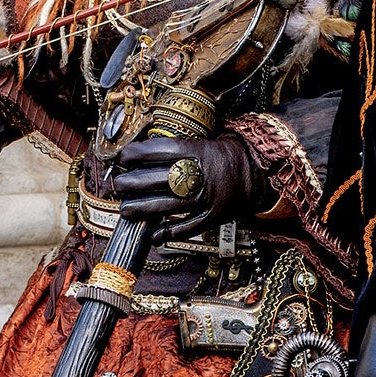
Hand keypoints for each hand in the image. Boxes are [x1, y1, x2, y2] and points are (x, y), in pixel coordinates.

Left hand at [112, 134, 267, 241]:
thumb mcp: (203, 142)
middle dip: (133, 183)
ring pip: (168, 205)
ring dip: (143, 209)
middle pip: (159, 179)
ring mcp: (207, 198)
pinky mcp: (214, 216)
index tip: (123, 157)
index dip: (137, 154)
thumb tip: (144, 152)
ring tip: (126, 209)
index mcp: (198, 152)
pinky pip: (188, 227)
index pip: (160, 150)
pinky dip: (170, 232)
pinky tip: (154, 234)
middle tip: (118, 185)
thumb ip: (177, 147)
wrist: (257, 173)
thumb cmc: (225, 155)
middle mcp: (201, 175)